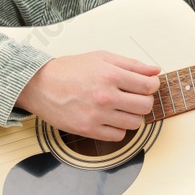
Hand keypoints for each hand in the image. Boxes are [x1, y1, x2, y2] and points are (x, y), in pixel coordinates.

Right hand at [14, 50, 159, 141]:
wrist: (39, 85)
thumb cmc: (70, 70)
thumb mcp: (102, 58)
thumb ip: (131, 65)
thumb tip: (155, 71)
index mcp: (110, 75)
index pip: (148, 86)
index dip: (152, 86)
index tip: (147, 86)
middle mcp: (105, 96)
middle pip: (145, 106)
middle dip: (144, 101)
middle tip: (134, 97)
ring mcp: (97, 115)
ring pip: (135, 123)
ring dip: (132, 116)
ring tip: (120, 108)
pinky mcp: (88, 130)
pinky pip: (118, 136)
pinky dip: (118, 128)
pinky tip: (110, 118)